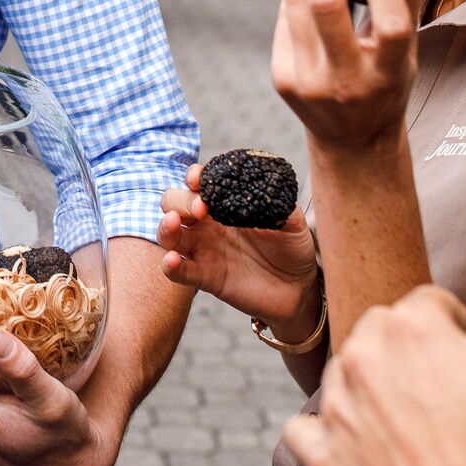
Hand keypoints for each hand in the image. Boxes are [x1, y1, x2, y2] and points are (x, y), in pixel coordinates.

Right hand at [158, 167, 319, 334]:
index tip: (201, 178)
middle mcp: (208, 225)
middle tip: (201, 209)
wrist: (300, 288)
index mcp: (225, 205)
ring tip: (174, 224)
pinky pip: (180, 272)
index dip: (195, 177)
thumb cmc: (292, 248)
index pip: (198, 184)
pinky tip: (171, 261)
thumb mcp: (291, 219)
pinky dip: (170, 266)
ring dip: (165, 227)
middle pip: (173, 203)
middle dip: (181, 200)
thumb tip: (267, 182)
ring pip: (169, 235)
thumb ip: (278, 200)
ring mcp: (204, 251)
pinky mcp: (206, 278)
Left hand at [273, 0, 459, 153]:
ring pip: (297, 6)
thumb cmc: (386, 82)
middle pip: (326, 7)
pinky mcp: (283, 78)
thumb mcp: (407, 45)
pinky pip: (284, 20)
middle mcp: (347, 82)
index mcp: (388, 74)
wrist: (352, 140)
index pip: (389, 24)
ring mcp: (309, 82)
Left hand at [282, 286, 465, 465]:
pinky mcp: (326, 464)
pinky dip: (333, 437)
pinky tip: (373, 449)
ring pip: (349, 378)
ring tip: (430, 425)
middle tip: (465, 397)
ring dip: (382, 392)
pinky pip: (307, 432)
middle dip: (422, 355)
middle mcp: (363, 363)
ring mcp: (339, 416)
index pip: (433, 303)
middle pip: (386, 332)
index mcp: (412, 330)